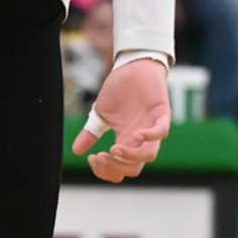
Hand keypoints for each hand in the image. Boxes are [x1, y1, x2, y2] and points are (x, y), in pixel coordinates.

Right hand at [72, 56, 170, 182]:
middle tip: (100, 156)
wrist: (133, 67)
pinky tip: (135, 136)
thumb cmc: (119, 91)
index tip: (91, 158)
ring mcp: (152, 127)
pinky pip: (162, 131)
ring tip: (114, 150)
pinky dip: (150, 137)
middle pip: (133, 168)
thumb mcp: (100, 114)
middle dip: (115, 167)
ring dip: (131, 157)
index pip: (120, 168)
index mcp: (125, 142)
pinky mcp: (161, 113)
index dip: (105, 170)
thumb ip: (91, 133)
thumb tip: (76, 151)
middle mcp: (140, 140)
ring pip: (149, 155)